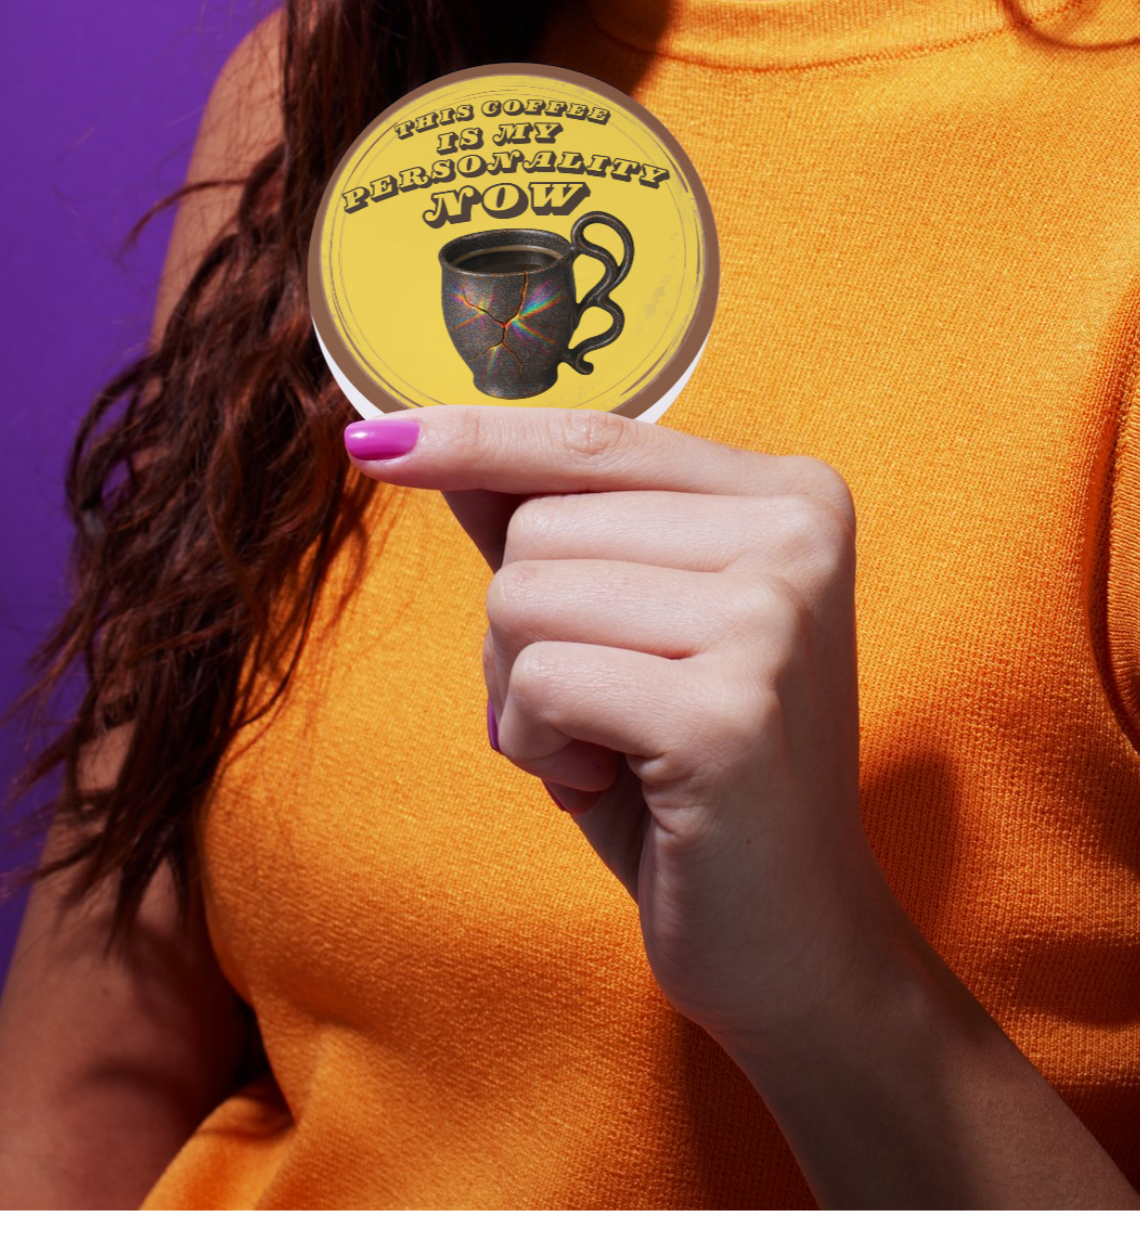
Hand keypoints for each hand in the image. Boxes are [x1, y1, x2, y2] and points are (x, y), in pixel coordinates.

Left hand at [345, 406, 889, 1067]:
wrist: (795, 942)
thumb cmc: (691, 778)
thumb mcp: (620, 629)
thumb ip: (549, 525)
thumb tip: (421, 438)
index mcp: (791, 495)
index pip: (596, 437)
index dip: (478, 439)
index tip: (374, 440)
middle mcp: (796, 535)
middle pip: (539, 523)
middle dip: (521, 629)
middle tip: (601, 712)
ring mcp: (771, 619)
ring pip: (522, 594)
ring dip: (524, 692)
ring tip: (610, 749)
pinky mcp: (725, 712)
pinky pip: (539, 680)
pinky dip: (536, 744)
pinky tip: (609, 785)